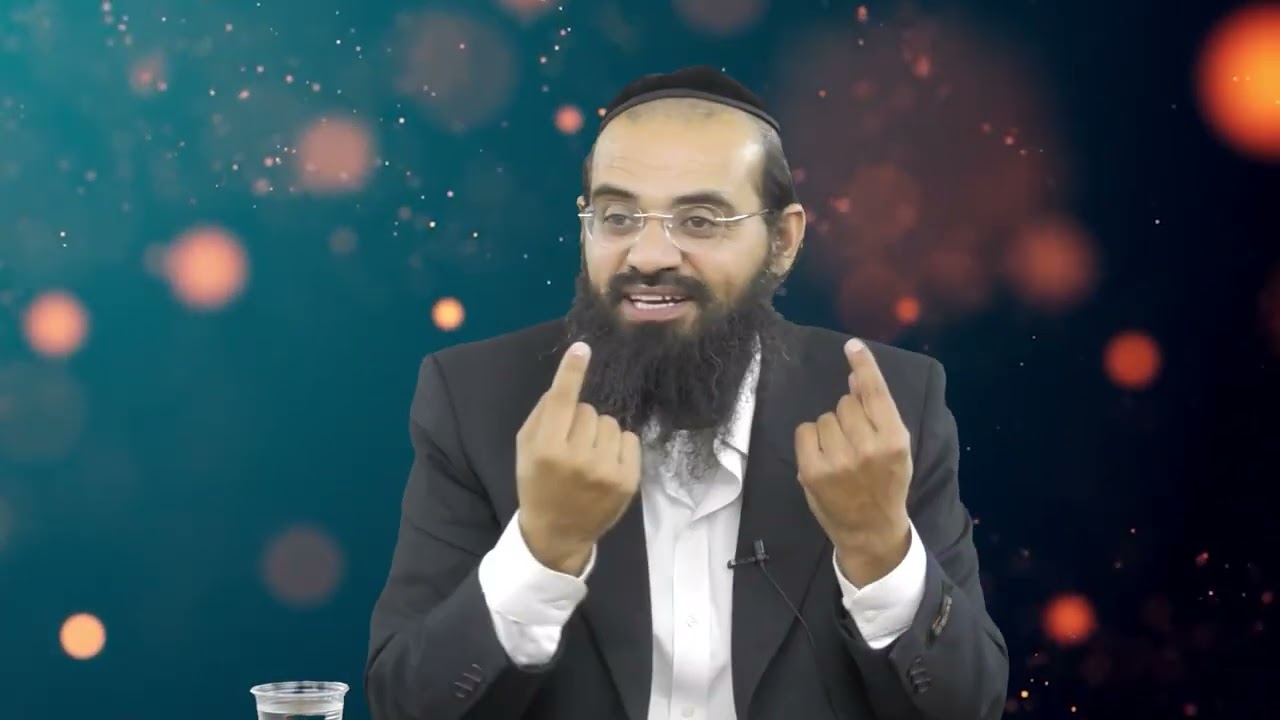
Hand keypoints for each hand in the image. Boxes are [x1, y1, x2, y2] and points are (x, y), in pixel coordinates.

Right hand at [515, 341, 641, 574]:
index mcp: (545, 449)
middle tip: (570, 446)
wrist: (557, 533)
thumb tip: (568, 382)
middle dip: (580, 421)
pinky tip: (606, 464)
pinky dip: (619, 447)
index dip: (571, 372)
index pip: (561, 401)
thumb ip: (542, 415)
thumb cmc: (537, 485)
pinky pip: (629, 439)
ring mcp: (605, 470)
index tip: (582, 348)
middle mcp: (576, 458)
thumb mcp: (525, 450)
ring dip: (600, 433)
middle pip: (589, 410)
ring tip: (589, 456)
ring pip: (611, 423)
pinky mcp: (628, 480)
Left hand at [795, 338, 911, 584]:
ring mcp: (838, 460)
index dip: (864, 366)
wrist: (871, 530)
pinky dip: (811, 439)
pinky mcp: (813, 471)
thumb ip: (878, 413)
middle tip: (856, 442)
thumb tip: (855, 377)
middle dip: (848, 415)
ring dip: (829, 429)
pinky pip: (804, 431)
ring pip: (824, 416)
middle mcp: (867, 447)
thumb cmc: (885, 484)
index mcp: (894, 439)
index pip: (875, 393)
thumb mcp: (896, 448)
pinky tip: (822, 457)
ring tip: (840, 453)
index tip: (852, 345)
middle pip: (845, 402)